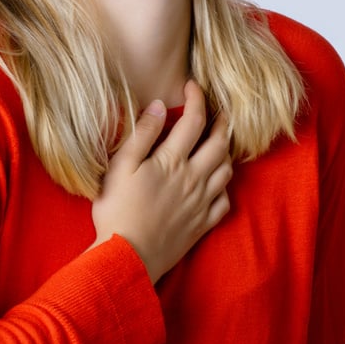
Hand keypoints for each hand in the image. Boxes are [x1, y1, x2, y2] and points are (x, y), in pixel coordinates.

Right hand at [90, 80, 232, 282]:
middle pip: (220, 142)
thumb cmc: (117, 211)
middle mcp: (194, 178)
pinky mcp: (202, 224)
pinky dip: (224, 186)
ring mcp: (201, 202)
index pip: (194, 120)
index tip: (193, 86)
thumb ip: (141, 134)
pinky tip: (215, 183)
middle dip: (222, 121)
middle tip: (219, 110)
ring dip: (226, 151)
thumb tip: (159, 106)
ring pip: (227, 169)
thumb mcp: (120, 167)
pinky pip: (224, 201)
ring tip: (219, 142)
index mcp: (173, 161)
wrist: (127, 258)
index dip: (197, 98)